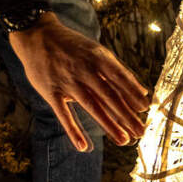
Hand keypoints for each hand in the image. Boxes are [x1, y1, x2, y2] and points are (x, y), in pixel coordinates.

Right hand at [8, 14, 149, 149]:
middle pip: (109, 96)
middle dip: (126, 115)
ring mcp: (67, 82)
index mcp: (97, 58)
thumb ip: (117, 72)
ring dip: (108, 124)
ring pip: (91, 106)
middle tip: (140, 131)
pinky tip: (84, 146)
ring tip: (123, 140)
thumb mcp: (96, 52)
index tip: (146, 109)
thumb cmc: (71, 47)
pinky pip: (63, 114)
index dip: (133, 95)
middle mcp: (84, 70)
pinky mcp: (51, 92)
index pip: (120, 79)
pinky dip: (73, 130)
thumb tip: (142, 92)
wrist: (37, 35)